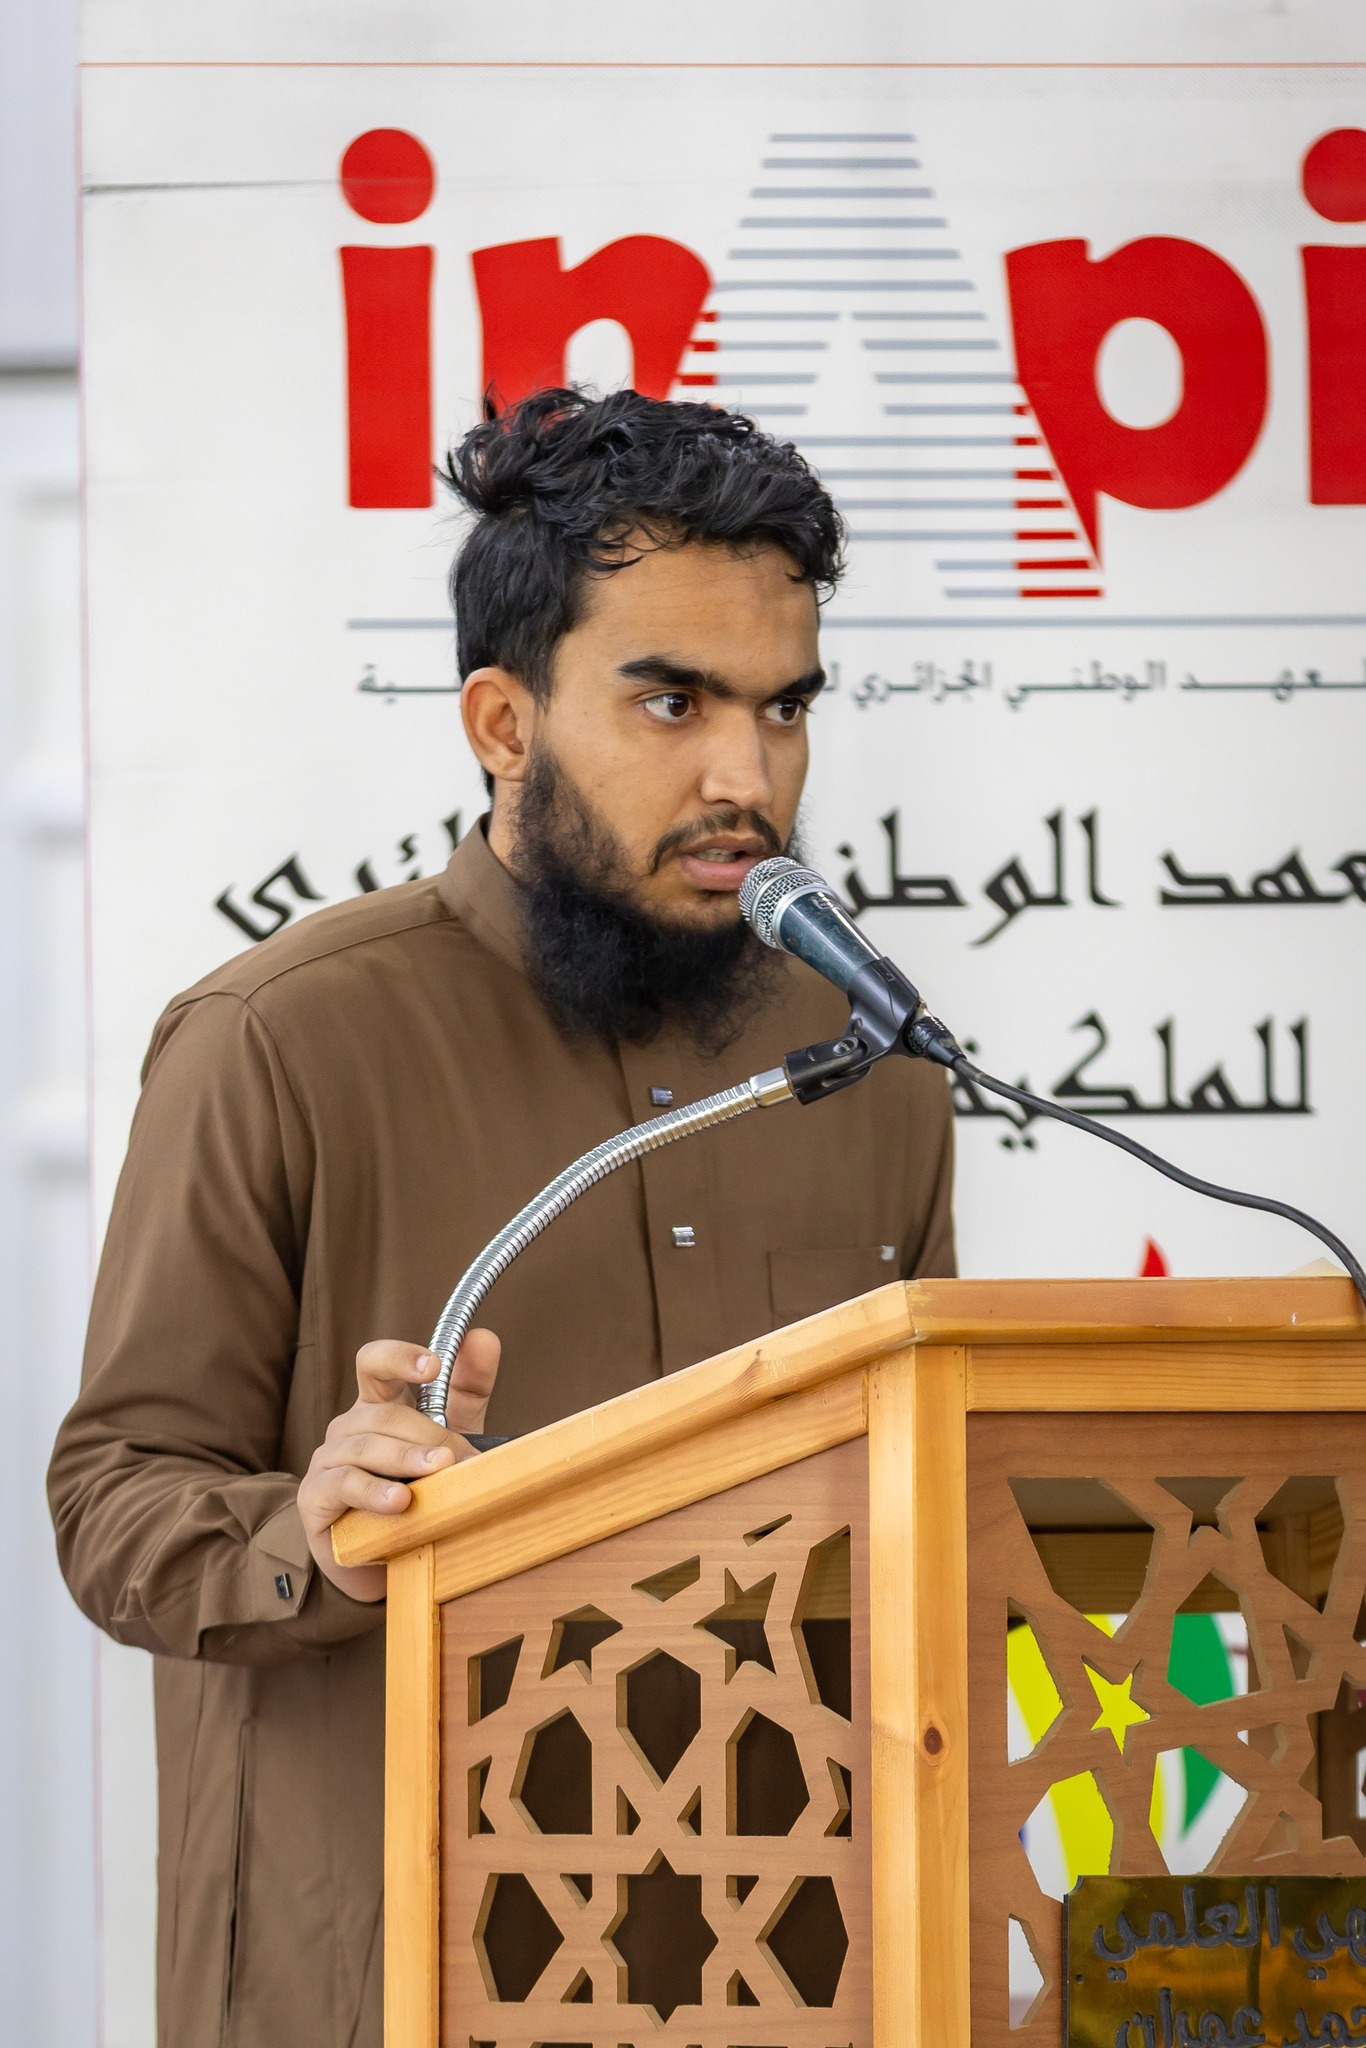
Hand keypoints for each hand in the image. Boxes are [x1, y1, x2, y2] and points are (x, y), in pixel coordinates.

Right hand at [298, 1330, 500, 1602]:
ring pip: (365, 1446)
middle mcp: (348, 1427)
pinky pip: (344, 1485)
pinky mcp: (316, 1497)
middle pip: (383, 1414)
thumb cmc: (417, 1492)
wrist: (387, 1560)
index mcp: (376, 1405)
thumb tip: (484, 1338)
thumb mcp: (450, 1436)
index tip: (434, 1366)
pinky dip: (374, 1492)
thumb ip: (467, 1389)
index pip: (374, 1363)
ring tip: (438, 1471)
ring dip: (406, 1459)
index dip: (400, 1357)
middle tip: (459, 1455)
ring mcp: (328, 1461)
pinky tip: (401, 1501)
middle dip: (426, 1433)